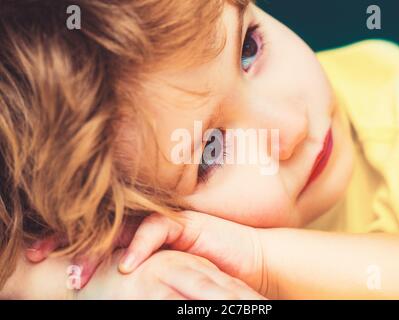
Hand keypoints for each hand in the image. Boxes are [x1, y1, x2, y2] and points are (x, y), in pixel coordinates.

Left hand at [26, 212, 267, 294]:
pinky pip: (158, 228)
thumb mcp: (163, 276)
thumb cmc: (205, 273)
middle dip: (69, 239)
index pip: (98, 231)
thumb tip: (105, 283)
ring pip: (124, 225)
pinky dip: (141, 246)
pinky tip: (127, 266)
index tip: (38, 256)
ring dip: (99, 249)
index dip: (68, 239)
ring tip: (78, 275)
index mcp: (139, 234)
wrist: (247, 265)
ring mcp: (166, 220)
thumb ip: (138, 274)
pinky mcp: (186, 223)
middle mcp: (148, 223)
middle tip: (38, 255)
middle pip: (101, 224)